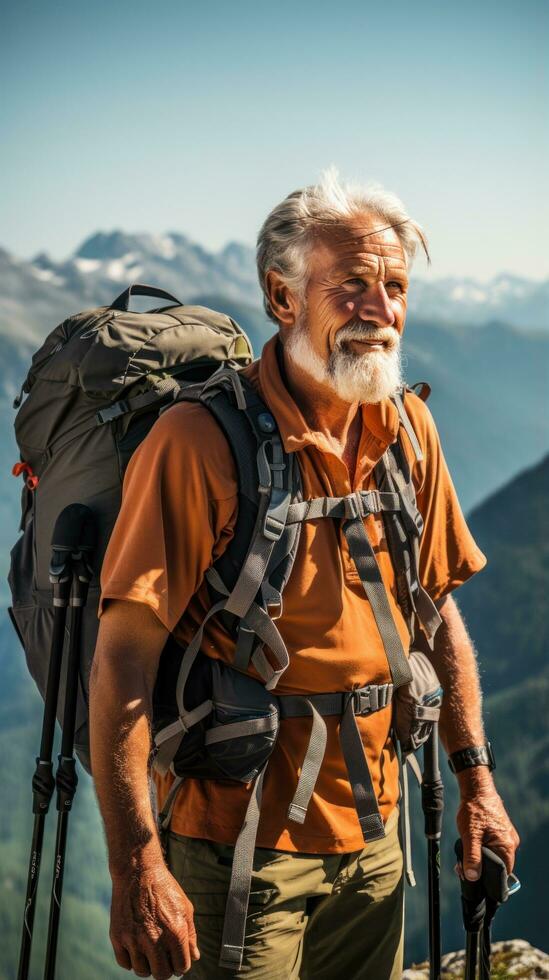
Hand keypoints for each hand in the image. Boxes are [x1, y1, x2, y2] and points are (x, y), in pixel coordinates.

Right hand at [110, 863, 199, 977]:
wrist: (138, 871)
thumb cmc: (164, 888)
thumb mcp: (185, 907)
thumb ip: (191, 935)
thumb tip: (194, 957)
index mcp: (175, 932)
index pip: (181, 967)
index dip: (181, 965)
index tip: (177, 959)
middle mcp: (154, 939)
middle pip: (161, 974)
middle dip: (165, 969)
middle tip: (163, 958)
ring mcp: (134, 939)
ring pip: (141, 971)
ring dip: (147, 965)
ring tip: (150, 952)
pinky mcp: (118, 936)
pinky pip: (124, 963)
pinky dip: (131, 960)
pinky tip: (137, 948)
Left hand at [456, 773, 519, 880]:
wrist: (476, 789)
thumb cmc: (474, 810)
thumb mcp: (470, 836)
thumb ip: (472, 857)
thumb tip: (473, 877)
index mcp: (507, 846)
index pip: (502, 873)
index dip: (488, 879)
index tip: (473, 879)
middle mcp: (510, 842)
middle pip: (497, 865)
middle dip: (480, 868)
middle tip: (463, 868)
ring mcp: (506, 836)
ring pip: (493, 855)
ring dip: (479, 858)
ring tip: (463, 856)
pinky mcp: (500, 831)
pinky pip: (493, 846)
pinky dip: (482, 849)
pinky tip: (470, 847)